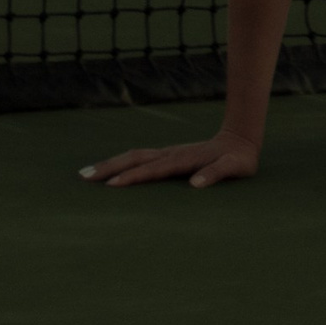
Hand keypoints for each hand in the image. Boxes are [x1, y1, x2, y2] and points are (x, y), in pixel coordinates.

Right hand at [80, 131, 260, 190]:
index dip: (133, 178)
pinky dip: (122, 164)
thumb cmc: (238, 159)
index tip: (111, 186)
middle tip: (84, 176)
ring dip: (111, 164)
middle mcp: (171, 154)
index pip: (153, 170)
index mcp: (183, 160)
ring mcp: (168, 153)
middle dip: (109, 167)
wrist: (241, 139)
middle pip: (135, 159)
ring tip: (88, 173)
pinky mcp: (168, 155)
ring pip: (134, 157)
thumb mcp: (233, 167)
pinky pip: (140, 159)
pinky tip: (110, 172)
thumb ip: (216, 174)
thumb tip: (195, 184)